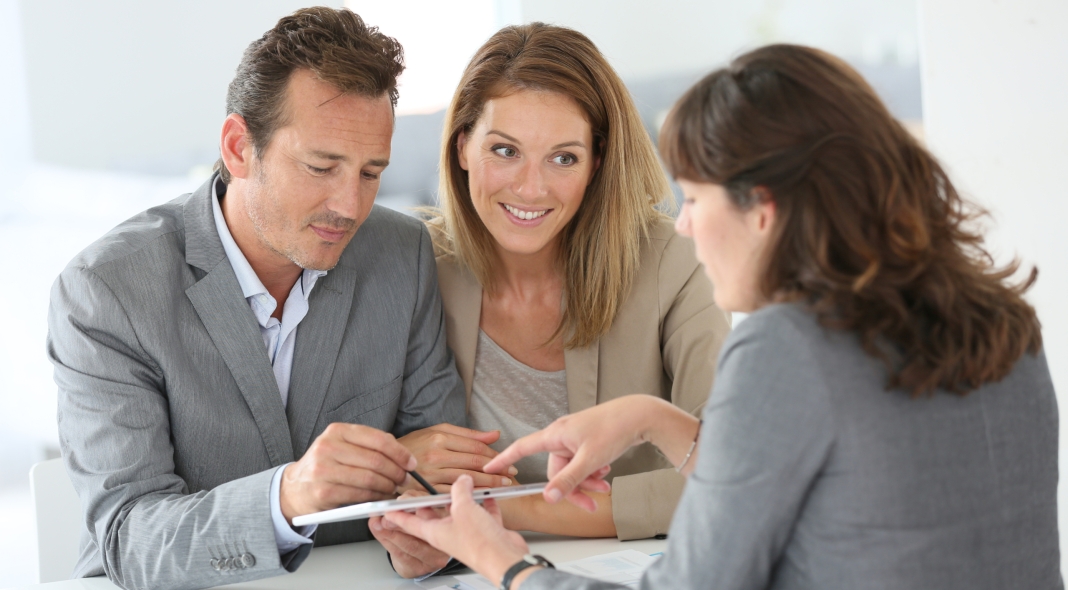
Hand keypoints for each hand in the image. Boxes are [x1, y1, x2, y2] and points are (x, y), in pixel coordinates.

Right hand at [279, 423, 415, 522]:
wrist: (295, 487)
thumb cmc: (326, 466)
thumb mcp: (343, 446)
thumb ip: (369, 446)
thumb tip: (404, 457)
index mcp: (337, 431)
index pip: (378, 439)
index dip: (400, 453)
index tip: (411, 463)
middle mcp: (328, 447)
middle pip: (376, 460)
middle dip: (397, 472)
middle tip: (405, 479)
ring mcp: (324, 469)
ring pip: (370, 478)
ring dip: (388, 486)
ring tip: (394, 489)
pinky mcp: (323, 491)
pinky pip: (359, 495)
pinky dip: (375, 498)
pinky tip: (381, 497)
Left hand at [383, 475, 528, 584]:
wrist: (506, 558)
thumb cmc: (480, 543)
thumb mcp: (463, 509)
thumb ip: (460, 491)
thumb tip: (462, 481)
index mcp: (437, 533)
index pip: (410, 523)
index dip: (397, 516)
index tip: (384, 512)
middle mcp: (451, 533)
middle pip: (435, 515)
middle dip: (429, 503)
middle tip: (419, 492)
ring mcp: (469, 534)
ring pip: (460, 513)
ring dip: (462, 499)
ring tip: (462, 486)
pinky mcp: (487, 533)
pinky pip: (484, 514)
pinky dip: (486, 504)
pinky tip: (488, 496)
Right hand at [397, 423, 517, 488]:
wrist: (386, 460)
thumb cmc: (414, 444)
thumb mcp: (439, 430)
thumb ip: (469, 434)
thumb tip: (495, 435)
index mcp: (441, 437)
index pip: (476, 447)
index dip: (495, 455)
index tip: (507, 461)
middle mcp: (437, 455)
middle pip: (474, 463)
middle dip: (496, 470)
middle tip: (511, 475)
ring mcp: (431, 473)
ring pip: (467, 480)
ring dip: (488, 484)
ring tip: (503, 486)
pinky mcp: (426, 489)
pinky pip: (453, 493)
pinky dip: (469, 495)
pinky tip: (481, 496)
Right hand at [484, 396, 677, 511]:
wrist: (640, 415)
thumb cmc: (614, 429)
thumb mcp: (590, 459)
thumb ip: (568, 479)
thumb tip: (549, 497)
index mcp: (556, 434)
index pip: (522, 447)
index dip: (504, 458)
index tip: (489, 467)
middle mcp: (562, 434)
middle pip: (555, 469)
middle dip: (573, 487)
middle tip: (592, 502)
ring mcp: (575, 437)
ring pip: (572, 468)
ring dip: (586, 481)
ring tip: (605, 487)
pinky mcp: (587, 440)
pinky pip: (582, 462)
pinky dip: (592, 472)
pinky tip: (606, 473)